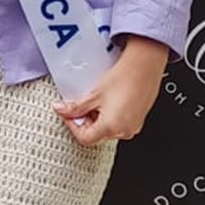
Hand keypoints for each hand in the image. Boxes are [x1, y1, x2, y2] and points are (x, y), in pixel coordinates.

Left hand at [54, 37, 168, 145]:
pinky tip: (109, 101)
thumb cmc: (124, 78)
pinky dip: (110, 117)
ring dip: (97, 119)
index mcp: (111, 128)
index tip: (68, 115)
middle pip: (96, 135)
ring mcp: (133, 127)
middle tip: (81, 106)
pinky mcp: (138, 120)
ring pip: (107, 130)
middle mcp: (124, 131)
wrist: (143, 67)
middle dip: (85, 121)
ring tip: (97, 101)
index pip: (84, 138)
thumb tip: (61, 110)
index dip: (72, 126)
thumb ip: (75, 107)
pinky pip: (119, 124)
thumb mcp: (94, 94)